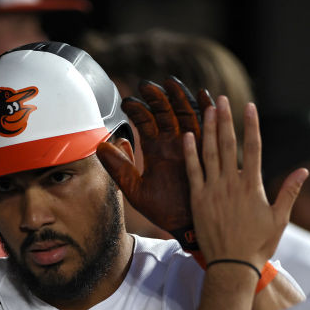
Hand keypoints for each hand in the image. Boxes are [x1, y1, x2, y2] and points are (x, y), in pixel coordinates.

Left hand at [97, 76, 212, 248]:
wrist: (185, 226)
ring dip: (180, 97)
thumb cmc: (162, 210)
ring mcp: (191, 145)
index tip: (126, 102)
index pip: (146, 122)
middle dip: (157, 97)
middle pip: (166, 113)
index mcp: (156, 150)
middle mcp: (173, 143)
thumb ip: (119, 168)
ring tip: (171, 83)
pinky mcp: (208, 151)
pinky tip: (205, 96)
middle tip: (146, 85)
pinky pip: (209, 128)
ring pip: (187, 114)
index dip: (137, 110)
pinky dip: (208, 111)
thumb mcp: (135, 189)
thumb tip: (100, 146)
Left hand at [184, 97, 306, 267]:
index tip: (249, 106)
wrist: (231, 265)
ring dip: (207, 130)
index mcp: (252, 186)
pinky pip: (193, 172)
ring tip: (207, 109)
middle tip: (222, 99)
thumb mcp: (279, 219)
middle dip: (225, 119)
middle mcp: (231, 184)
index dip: (251, 125)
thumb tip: (303, 171)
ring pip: (209, 153)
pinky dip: (190, 154)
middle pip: (227, 144)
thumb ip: (289, 192)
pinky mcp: (198, 200)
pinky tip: (188, 137)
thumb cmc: (258, 245)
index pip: (253, 147)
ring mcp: (213, 191)